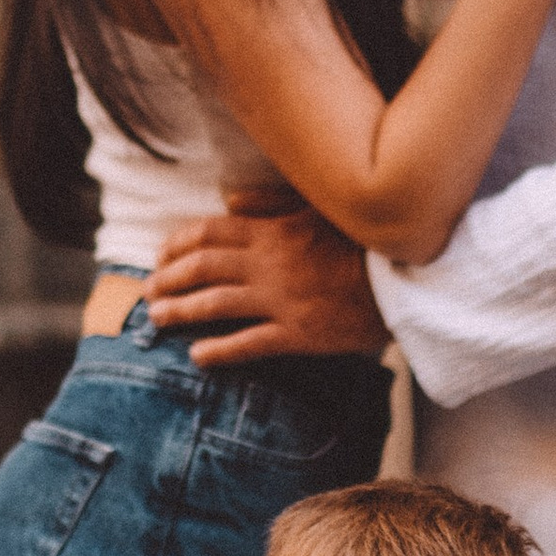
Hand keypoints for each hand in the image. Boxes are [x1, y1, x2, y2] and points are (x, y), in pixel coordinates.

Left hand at [144, 196, 389, 369]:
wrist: (405, 279)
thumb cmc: (364, 241)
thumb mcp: (318, 209)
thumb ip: (271, 202)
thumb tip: (227, 199)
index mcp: (273, 232)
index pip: (208, 233)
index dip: (176, 244)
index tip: (160, 255)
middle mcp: (269, 265)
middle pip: (202, 267)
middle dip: (168, 278)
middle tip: (149, 289)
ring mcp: (281, 300)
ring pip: (215, 304)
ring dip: (179, 311)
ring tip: (157, 319)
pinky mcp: (298, 333)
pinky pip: (248, 344)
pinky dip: (218, 350)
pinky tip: (197, 356)